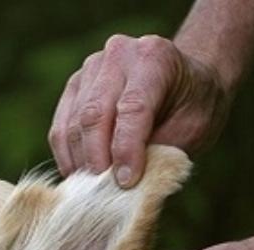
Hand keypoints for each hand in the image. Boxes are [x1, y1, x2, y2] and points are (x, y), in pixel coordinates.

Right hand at [48, 34, 232, 186]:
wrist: (185, 81)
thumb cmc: (193, 107)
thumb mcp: (193, 129)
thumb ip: (161, 151)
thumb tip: (124, 185)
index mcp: (154, 57)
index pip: (132, 108)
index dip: (126, 150)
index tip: (126, 183)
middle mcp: (117, 54)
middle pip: (94, 114)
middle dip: (96, 159)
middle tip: (102, 192)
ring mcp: (90, 69)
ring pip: (72, 124)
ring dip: (79, 162)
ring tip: (91, 190)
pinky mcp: (73, 87)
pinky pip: (60, 128)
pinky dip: (67, 157)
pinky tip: (79, 177)